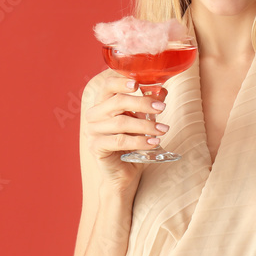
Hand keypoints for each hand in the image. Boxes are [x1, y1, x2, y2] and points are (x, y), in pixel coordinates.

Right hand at [84, 74, 168, 193]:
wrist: (124, 173)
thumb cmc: (132, 144)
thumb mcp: (142, 122)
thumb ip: (148, 106)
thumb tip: (161, 90)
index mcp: (103, 103)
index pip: (108, 86)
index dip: (121, 82)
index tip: (138, 83)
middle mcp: (94, 115)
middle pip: (117, 102)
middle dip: (142, 103)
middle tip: (161, 108)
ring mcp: (92, 131)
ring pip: (121, 123)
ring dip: (146, 125)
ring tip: (163, 130)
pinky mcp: (96, 147)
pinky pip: (120, 141)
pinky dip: (139, 141)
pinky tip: (154, 142)